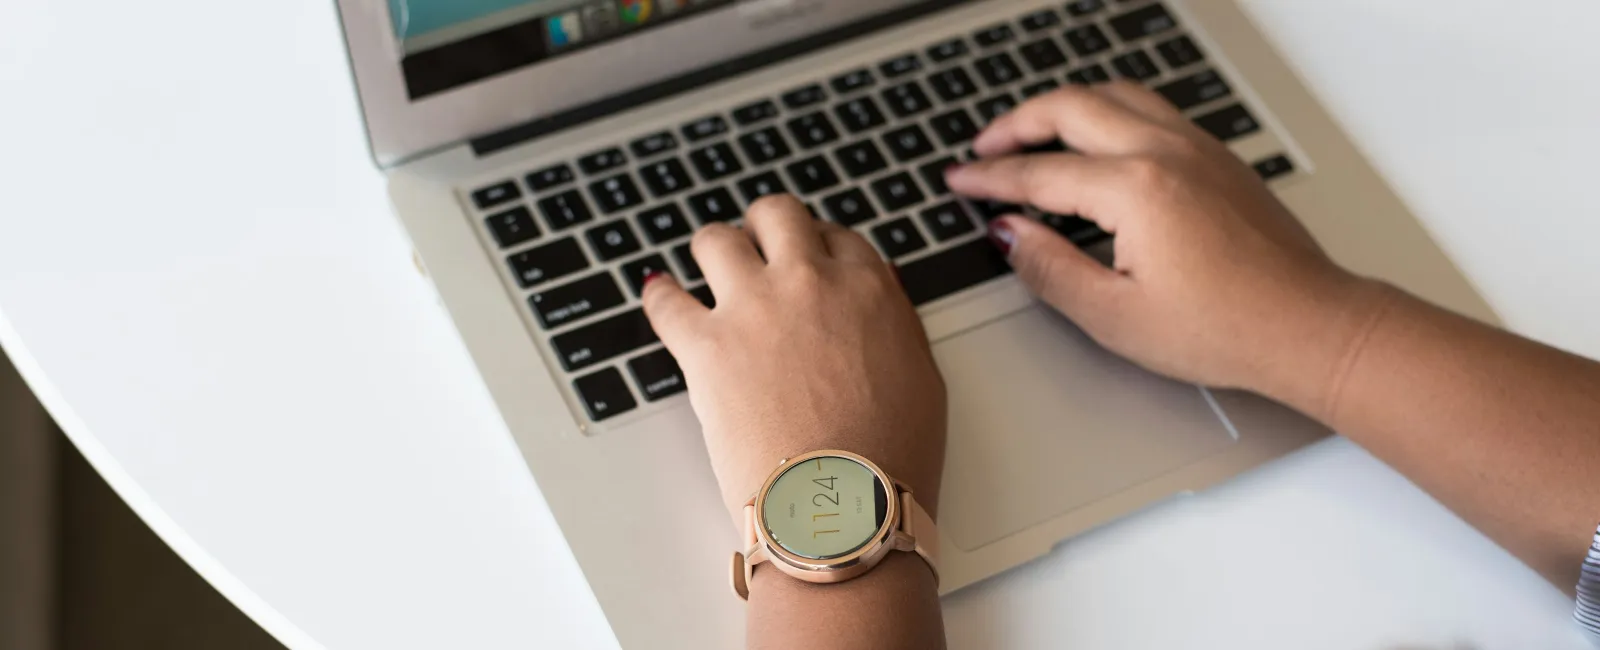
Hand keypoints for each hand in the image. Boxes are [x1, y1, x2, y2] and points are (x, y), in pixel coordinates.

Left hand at [641, 195, 946, 524]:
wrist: (842, 507)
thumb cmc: (888, 459)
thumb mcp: (923, 379)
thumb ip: (897, 326)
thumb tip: (880, 302)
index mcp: (868, 288)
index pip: (838, 237)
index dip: (819, 246)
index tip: (810, 260)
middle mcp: (809, 283)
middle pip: (777, 215)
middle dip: (765, 228)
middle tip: (757, 248)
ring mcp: (754, 309)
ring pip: (715, 239)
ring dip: (713, 250)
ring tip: (708, 268)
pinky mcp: (706, 346)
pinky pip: (664, 300)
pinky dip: (659, 297)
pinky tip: (662, 298)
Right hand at [946, 82, 1385, 402]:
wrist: (1307, 326)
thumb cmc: (1225, 329)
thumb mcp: (1115, 317)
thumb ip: (1050, 269)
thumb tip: (1010, 235)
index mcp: (1135, 190)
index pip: (1040, 172)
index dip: (990, 178)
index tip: (960, 181)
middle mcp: (1166, 153)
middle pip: (1072, 108)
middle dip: (1017, 123)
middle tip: (984, 148)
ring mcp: (1197, 148)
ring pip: (1114, 96)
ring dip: (1064, 106)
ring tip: (1032, 131)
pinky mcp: (1218, 157)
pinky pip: (1149, 109)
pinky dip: (1107, 111)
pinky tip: (1096, 138)